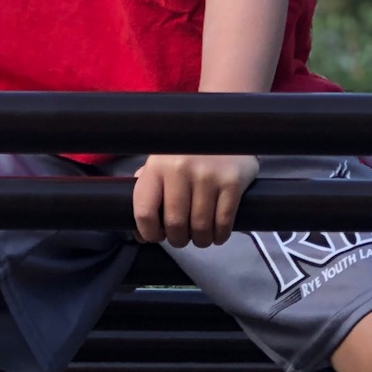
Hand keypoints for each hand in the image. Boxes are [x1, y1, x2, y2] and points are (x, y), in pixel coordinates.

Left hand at [132, 153, 258, 247]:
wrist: (226, 131)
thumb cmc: (188, 153)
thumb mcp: (162, 164)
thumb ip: (148, 192)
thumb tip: (139, 233)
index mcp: (156, 165)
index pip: (144, 211)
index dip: (149, 233)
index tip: (157, 236)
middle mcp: (180, 168)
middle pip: (175, 224)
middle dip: (178, 239)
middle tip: (183, 236)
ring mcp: (207, 175)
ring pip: (200, 228)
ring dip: (200, 240)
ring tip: (201, 235)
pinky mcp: (231, 181)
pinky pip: (223, 224)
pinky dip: (220, 236)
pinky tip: (217, 232)